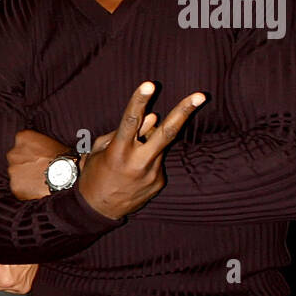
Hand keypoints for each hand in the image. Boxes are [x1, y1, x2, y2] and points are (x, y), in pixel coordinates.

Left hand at [7, 130, 71, 200]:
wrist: (66, 175)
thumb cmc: (62, 157)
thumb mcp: (50, 141)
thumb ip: (37, 144)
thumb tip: (37, 150)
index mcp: (22, 138)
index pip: (21, 143)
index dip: (30, 151)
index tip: (37, 157)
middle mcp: (13, 153)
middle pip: (16, 159)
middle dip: (25, 163)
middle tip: (38, 169)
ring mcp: (12, 170)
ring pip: (16, 173)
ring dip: (25, 176)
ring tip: (40, 179)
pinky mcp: (15, 186)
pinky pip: (18, 187)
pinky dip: (26, 189)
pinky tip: (38, 188)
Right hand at [77, 82, 205, 219]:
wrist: (97, 210)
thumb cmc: (94, 174)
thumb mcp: (99, 150)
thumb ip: (125, 132)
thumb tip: (153, 118)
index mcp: (118, 151)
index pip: (131, 121)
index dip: (140, 101)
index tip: (150, 84)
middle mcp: (138, 162)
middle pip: (166, 132)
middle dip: (184, 111)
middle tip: (202, 96)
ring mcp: (152, 173)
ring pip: (159, 145)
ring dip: (151, 141)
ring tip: (130, 155)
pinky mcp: (159, 183)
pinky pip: (157, 161)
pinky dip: (148, 160)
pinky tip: (132, 175)